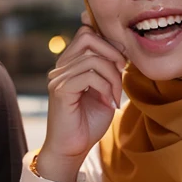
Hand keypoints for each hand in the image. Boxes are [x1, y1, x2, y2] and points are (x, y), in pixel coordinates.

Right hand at [37, 12, 126, 181]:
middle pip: (88, 37)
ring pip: (93, 58)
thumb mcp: (106, 89)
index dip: (109, 41)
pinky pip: (88, 76)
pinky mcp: (60, 90)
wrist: (73, 149)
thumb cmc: (89, 121)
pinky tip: (109, 103)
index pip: (86, 32)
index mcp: (71, 63)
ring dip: (113, 76)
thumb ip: (110, 69)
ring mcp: (58, 77)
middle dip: (113, 53)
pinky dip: (106, 88)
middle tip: (122, 74)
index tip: (122, 61)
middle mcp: (61, 66)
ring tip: (116, 96)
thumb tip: (122, 48)